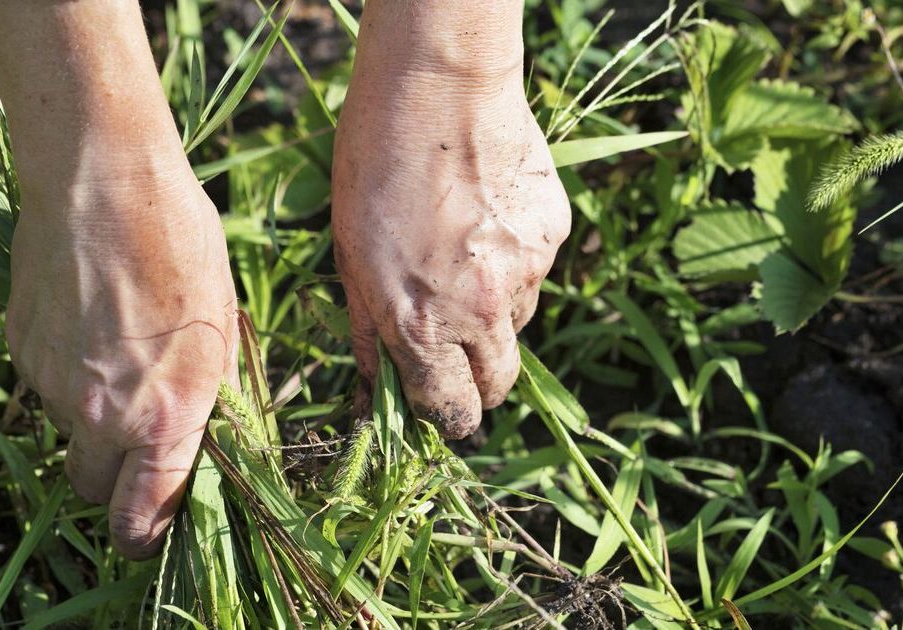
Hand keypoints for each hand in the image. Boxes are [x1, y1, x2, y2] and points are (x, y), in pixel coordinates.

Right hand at [6, 161, 236, 559]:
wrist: (104, 180)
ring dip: (89, 415)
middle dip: (112, 478)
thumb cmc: (182, 244)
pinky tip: (87, 320)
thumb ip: (209, 396)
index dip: (146, 535)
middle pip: (92, 488)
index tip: (150, 529)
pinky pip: (42, 385)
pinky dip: (63, 373)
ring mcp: (52, 383)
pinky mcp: (19, 350)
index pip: (143, 516)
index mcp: (167, 413)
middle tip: (136, 437)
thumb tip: (204, 439)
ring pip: (67, 431)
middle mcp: (103, 412)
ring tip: (117, 348)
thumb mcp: (222, 325)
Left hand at [332, 8, 570, 437]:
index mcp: (422, 325)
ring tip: (462, 255)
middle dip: (479, 383)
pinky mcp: (553, 234)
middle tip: (458, 352)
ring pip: (518, 323)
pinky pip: (535, 270)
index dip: (447, 417)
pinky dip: (514, 260)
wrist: (439, 88)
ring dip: (495, 313)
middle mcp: (481, 311)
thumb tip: (374, 389)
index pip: (451, 411)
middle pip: (499, 385)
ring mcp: (526, 272)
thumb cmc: (373, 167)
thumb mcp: (349, 256)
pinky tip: (486, 217)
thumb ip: (369, 331)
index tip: (444, 410)